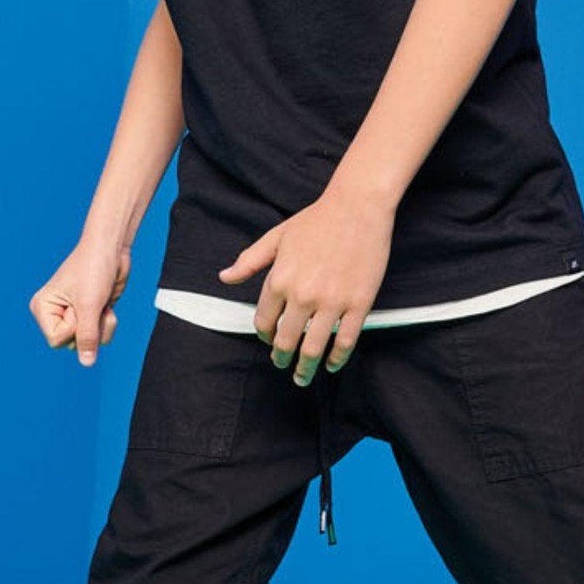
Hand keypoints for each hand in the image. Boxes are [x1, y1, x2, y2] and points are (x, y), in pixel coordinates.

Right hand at [30, 236, 130, 365]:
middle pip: (72, 344)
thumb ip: (87, 337)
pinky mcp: (89, 315)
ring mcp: (73, 315)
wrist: (111, 250)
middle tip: (91, 302)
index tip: (79, 304)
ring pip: (88, 343)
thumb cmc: (94, 269)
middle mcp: (54, 314)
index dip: (74, 326)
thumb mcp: (89, 306)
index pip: (56, 340)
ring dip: (101, 325)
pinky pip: (99, 336)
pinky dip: (107, 323)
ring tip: (100, 302)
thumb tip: (86, 363)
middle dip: (90, 327)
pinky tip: (106, 304)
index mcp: (43, 308)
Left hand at [217, 183, 392, 382]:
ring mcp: (332, 302)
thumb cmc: (315, 220)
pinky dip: (337, 358)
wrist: (357, 207)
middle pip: (286, 341)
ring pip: (314, 348)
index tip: (269, 341)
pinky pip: (345, 341)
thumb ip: (250, 261)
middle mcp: (302, 295)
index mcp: (279, 280)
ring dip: (306, 368)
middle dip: (281, 359)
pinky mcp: (358, 303)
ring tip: (303, 376)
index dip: (264, 336)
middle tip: (282, 366)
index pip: (264, 321)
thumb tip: (224, 277)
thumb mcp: (276, 237)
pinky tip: (333, 364)